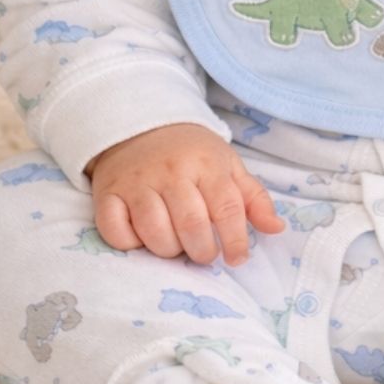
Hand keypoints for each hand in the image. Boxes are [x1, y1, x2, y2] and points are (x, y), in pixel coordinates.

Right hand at [86, 123, 285, 264]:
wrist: (140, 125)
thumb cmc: (191, 153)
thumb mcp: (227, 166)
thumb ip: (253, 198)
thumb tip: (276, 229)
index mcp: (206, 165)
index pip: (227, 208)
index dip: (236, 241)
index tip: (237, 258)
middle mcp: (171, 172)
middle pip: (191, 225)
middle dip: (202, 251)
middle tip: (204, 253)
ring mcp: (137, 182)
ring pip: (154, 233)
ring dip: (168, 250)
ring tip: (176, 245)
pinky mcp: (107, 193)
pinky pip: (115, 231)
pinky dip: (130, 243)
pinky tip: (142, 237)